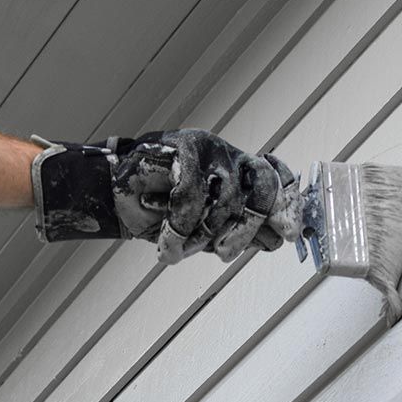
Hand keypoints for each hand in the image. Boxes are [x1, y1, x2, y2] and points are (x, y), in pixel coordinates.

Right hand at [31, 129, 300, 264]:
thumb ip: (237, 227)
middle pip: (258, 193)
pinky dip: (178, 229)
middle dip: (248, 229)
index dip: (287, 205)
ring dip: (203, 236)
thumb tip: (276, 239)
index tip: (291, 233)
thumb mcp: (205, 224)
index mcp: (237, 168)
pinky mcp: (179, 149)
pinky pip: (190, 198)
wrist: (110, 195)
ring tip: (183, 246)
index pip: (275, 180)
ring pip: (224, 202)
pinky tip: (168, 243)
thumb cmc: (158, 210)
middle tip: (228, 252)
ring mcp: (204, 148)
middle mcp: (226, 154)